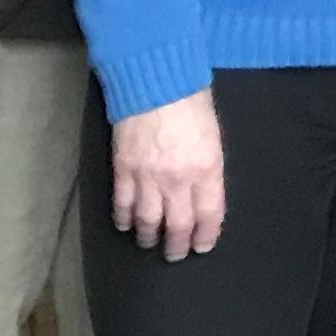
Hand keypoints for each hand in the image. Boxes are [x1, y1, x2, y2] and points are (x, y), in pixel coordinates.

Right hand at [111, 91, 226, 258]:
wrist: (155, 81)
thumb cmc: (192, 101)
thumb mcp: (213, 136)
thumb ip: (208, 168)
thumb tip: (202, 193)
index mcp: (207, 169)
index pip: (209, 215)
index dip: (205, 236)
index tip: (202, 246)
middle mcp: (178, 179)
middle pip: (177, 226)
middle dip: (176, 246)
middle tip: (175, 255)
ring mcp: (147, 177)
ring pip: (147, 221)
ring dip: (148, 237)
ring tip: (149, 243)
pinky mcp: (123, 170)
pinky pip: (122, 205)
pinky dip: (123, 220)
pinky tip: (125, 225)